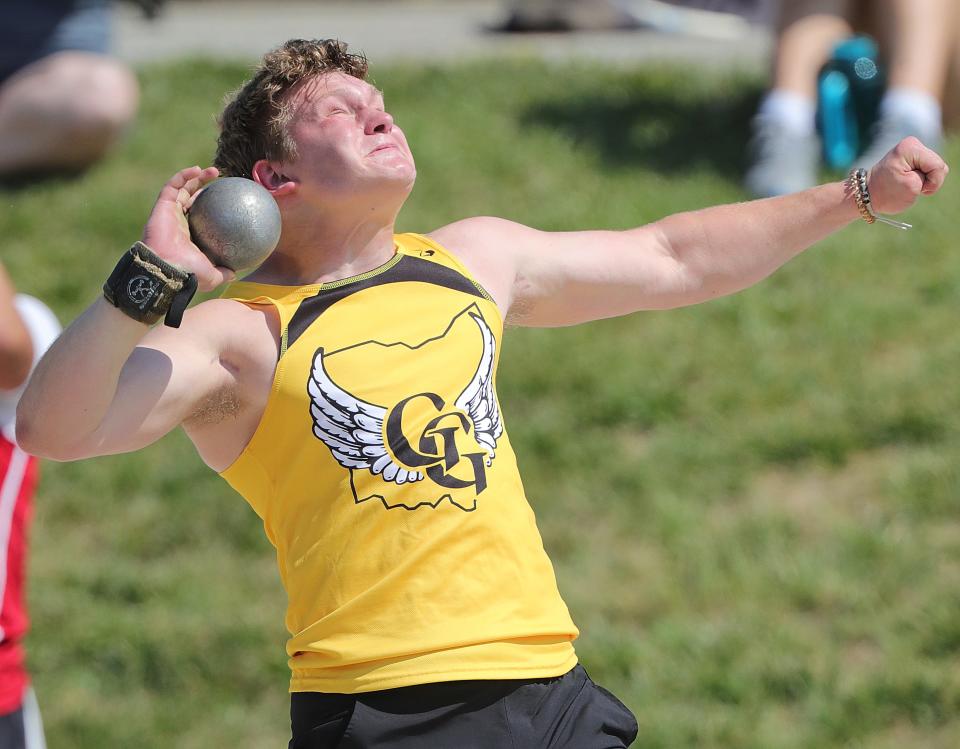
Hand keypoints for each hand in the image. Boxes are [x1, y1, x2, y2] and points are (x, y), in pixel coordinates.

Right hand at [141, 166, 234, 290]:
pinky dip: (183, 175)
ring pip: (182, 189)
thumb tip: (236, 274)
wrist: (166, 270)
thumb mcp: (212, 276)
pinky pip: (173, 185)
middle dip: (204, 188)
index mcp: (189, 236)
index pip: (201, 217)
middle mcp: (179, 222)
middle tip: (221, 182)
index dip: (212, 208)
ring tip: (213, 171)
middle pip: (191, 199)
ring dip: (196, 177)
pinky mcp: (162, 206)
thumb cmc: (188, 273)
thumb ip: (223, 273)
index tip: (228, 202)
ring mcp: (170, 213)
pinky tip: (197, 170)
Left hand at [867, 137, 949, 215]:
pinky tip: (908, 180)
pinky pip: (930, 169)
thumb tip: (937, 166)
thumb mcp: (913, 187)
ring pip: (936, 168)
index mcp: (911, 147)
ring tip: (907, 183)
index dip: (931, 182)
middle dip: (928, 180)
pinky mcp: (913, 156)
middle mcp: (912, 143)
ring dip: (926, 180)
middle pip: (939, 165)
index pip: (937, 166)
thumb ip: (934, 173)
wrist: (867, 194)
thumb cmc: (887, 193)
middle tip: (908, 186)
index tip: (911, 187)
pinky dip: (922, 178)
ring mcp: (912, 149)